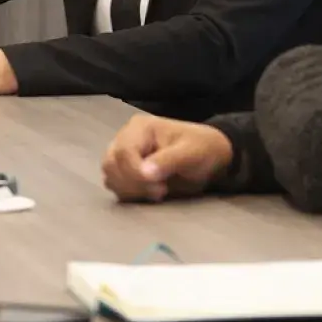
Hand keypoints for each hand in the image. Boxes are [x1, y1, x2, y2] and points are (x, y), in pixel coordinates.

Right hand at [101, 115, 232, 201]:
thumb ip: (168, 161)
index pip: (123, 152)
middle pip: (111, 164)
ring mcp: (124, 155)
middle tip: (161, 191)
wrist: (210, 157)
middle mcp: (126, 138)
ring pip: (110, 176)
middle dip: (133, 183)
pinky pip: (116, 185)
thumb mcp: (191, 153)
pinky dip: (131, 194)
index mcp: (140, 128)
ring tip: (159, 191)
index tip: (160, 188)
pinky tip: (151, 193)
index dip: (135, 174)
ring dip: (131, 190)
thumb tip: (144, 173)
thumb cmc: (203, 150)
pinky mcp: (125, 171)